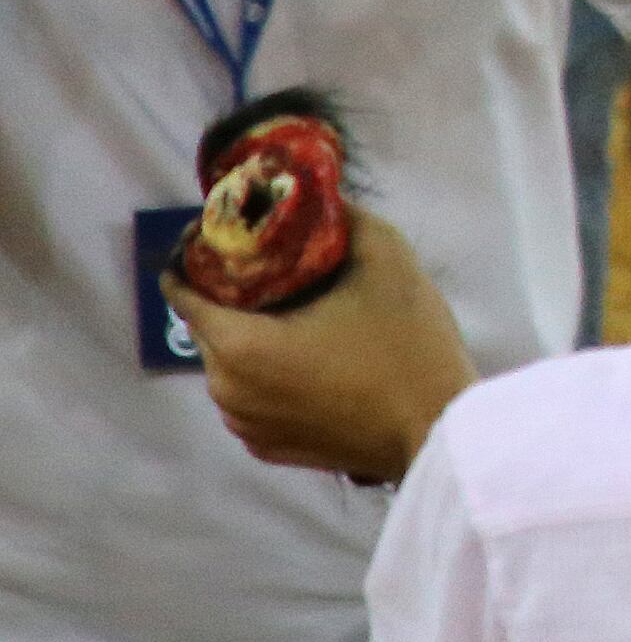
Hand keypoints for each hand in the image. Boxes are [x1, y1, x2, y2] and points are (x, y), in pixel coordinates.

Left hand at [167, 207, 475, 484]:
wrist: (436, 428)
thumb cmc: (407, 342)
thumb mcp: (385, 258)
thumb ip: (344, 217)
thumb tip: (319, 194)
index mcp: (239, 344)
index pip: (181, 289)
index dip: (195, 251)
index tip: (224, 230)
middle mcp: (225, 389)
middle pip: (206, 325)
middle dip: (229, 290)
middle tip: (273, 265)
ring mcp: (243, 424)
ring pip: (228, 362)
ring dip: (250, 333)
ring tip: (297, 311)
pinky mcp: (265, 447)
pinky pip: (249, 395)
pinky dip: (266, 372)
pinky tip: (310, 356)